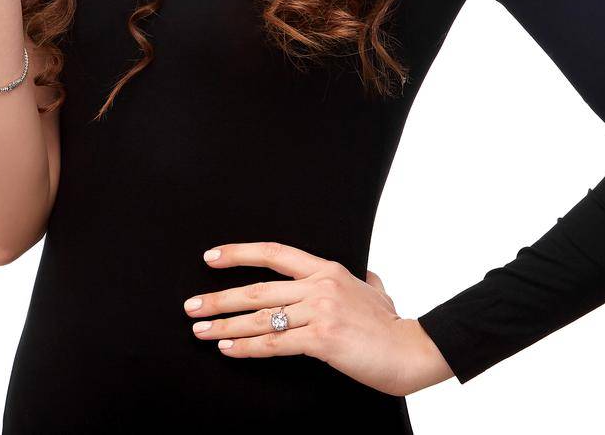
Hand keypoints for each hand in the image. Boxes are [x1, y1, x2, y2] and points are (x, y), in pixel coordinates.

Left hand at [183, 241, 454, 396]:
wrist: (412, 350)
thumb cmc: (393, 326)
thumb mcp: (377, 290)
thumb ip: (364, 280)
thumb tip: (365, 275)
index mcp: (328, 269)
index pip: (274, 253)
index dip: (240, 253)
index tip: (211, 257)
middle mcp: (320, 286)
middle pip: (257, 289)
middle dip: (218, 298)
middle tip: (191, 306)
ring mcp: (320, 311)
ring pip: (260, 318)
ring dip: (225, 325)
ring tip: (200, 330)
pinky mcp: (321, 340)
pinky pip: (274, 344)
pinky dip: (246, 347)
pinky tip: (228, 348)